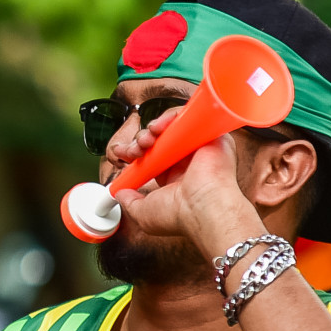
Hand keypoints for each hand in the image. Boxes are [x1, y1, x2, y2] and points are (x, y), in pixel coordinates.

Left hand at [112, 107, 262, 257]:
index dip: (133, 151)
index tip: (122, 155)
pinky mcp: (210, 133)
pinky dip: (168, 117)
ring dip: (150, 130)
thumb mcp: (143, 213)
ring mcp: (198, 145)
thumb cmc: (179, 215)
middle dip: (138, 142)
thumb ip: (129, 202)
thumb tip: (119, 194)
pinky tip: (157, 129)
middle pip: (157, 140)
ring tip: (145, 142)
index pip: (151, 156)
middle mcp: (187, 160)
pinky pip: (187, 114)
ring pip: (170, 127)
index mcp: (174, 176)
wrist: (204, 207)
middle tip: (134, 151)